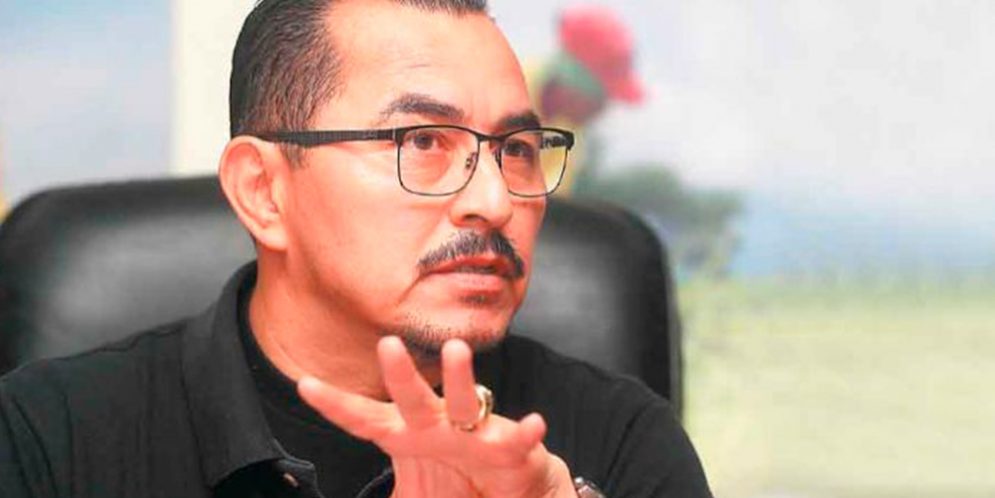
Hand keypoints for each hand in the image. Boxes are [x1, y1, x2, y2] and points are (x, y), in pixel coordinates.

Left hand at [297, 336, 575, 497]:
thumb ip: (382, 492)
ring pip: (464, 402)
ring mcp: (475, 434)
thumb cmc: (456, 475)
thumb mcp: (411, 485)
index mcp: (408, 435)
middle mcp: (439, 426)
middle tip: (387, 344)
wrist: (509, 486)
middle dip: (400, 374)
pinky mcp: (511, 449)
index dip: (337, 405)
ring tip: (456, 349)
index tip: (305, 385)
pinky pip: (517, 440)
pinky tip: (534, 423)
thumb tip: (342, 494)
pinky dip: (526, 432)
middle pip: (413, 399)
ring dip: (459, 378)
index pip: (365, 419)